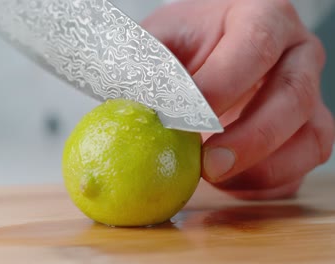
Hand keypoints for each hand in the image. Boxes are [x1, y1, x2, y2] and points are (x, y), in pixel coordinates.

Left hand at [142, 0, 334, 199]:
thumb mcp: (161, 40)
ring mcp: (307, 99)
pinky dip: (265, 185)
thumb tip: (141, 104)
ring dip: (262, 168)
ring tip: (214, 177)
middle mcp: (296, 56)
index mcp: (263, 18)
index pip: (255, 46)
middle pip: (293, 96)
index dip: (221, 84)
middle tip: (207, 164)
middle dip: (249, 138)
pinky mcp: (303, 137)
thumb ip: (150, 64)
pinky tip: (227, 183)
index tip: (181, 117)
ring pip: (310, 139)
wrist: (202, 57)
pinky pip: (299, 169)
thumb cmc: (183, 46)